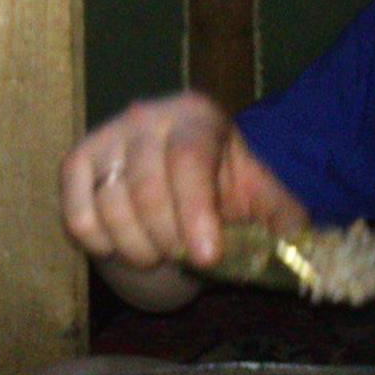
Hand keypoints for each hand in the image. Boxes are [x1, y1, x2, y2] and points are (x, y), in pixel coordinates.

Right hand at [60, 92, 307, 308]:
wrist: (185, 174)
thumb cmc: (227, 185)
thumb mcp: (264, 194)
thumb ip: (285, 218)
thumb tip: (298, 247)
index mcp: (197, 116)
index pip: (188, 161)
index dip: (196, 213)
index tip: (206, 257)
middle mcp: (146, 116)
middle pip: (146, 189)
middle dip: (168, 240)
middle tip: (186, 259)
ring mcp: (106, 136)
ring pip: (110, 207)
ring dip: (137, 248)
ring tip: (159, 254)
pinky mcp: (76, 162)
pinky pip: (78, 214)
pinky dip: (100, 243)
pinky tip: (125, 245)